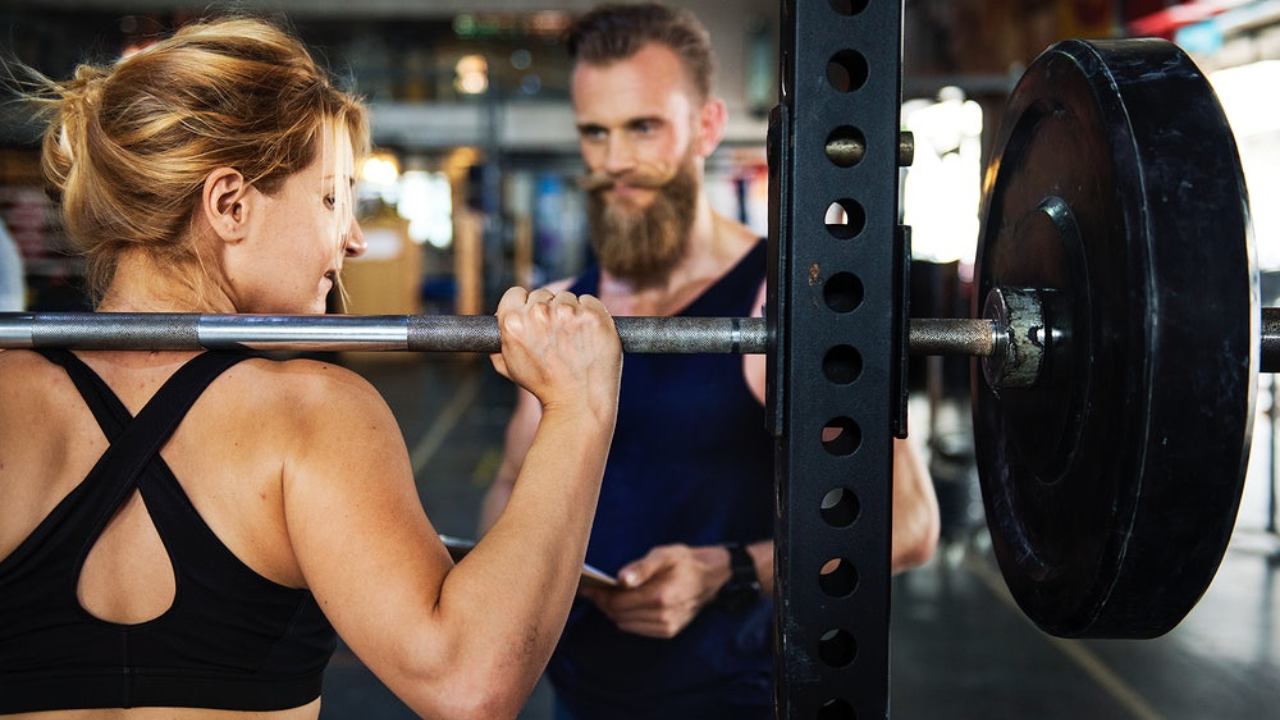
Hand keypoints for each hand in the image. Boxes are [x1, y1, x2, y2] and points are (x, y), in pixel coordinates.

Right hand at [490, 287, 621, 420]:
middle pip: (543, 295)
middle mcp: (539, 313)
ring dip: (570, 312)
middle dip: (549, 310)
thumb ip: (499, 343)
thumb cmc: (545, 387)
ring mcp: (568, 312)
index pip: (516, 293)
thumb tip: (498, 324)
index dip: (524, 305)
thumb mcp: (510, 366)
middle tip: (557, 335)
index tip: (534, 317)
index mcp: (513, 322)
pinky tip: (589, 335)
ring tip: (574, 340)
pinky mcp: (593, 314)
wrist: (578, 402)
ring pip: (567, 297)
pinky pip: (590, 301)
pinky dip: (590, 314)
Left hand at [579, 544, 729, 638]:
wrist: (712, 577)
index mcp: (660, 596)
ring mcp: (666, 627)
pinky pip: (636, 628)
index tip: (588, 586)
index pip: (618, 603)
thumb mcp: (664, 554)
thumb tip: (620, 580)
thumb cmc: (685, 561)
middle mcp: (663, 616)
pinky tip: (624, 604)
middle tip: (593, 589)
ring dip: (613, 611)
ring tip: (606, 595)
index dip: (600, 596)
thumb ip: (641, 567)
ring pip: (625, 624)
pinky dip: (626, 618)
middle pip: (618, 615)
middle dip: (603, 603)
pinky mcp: (668, 631)